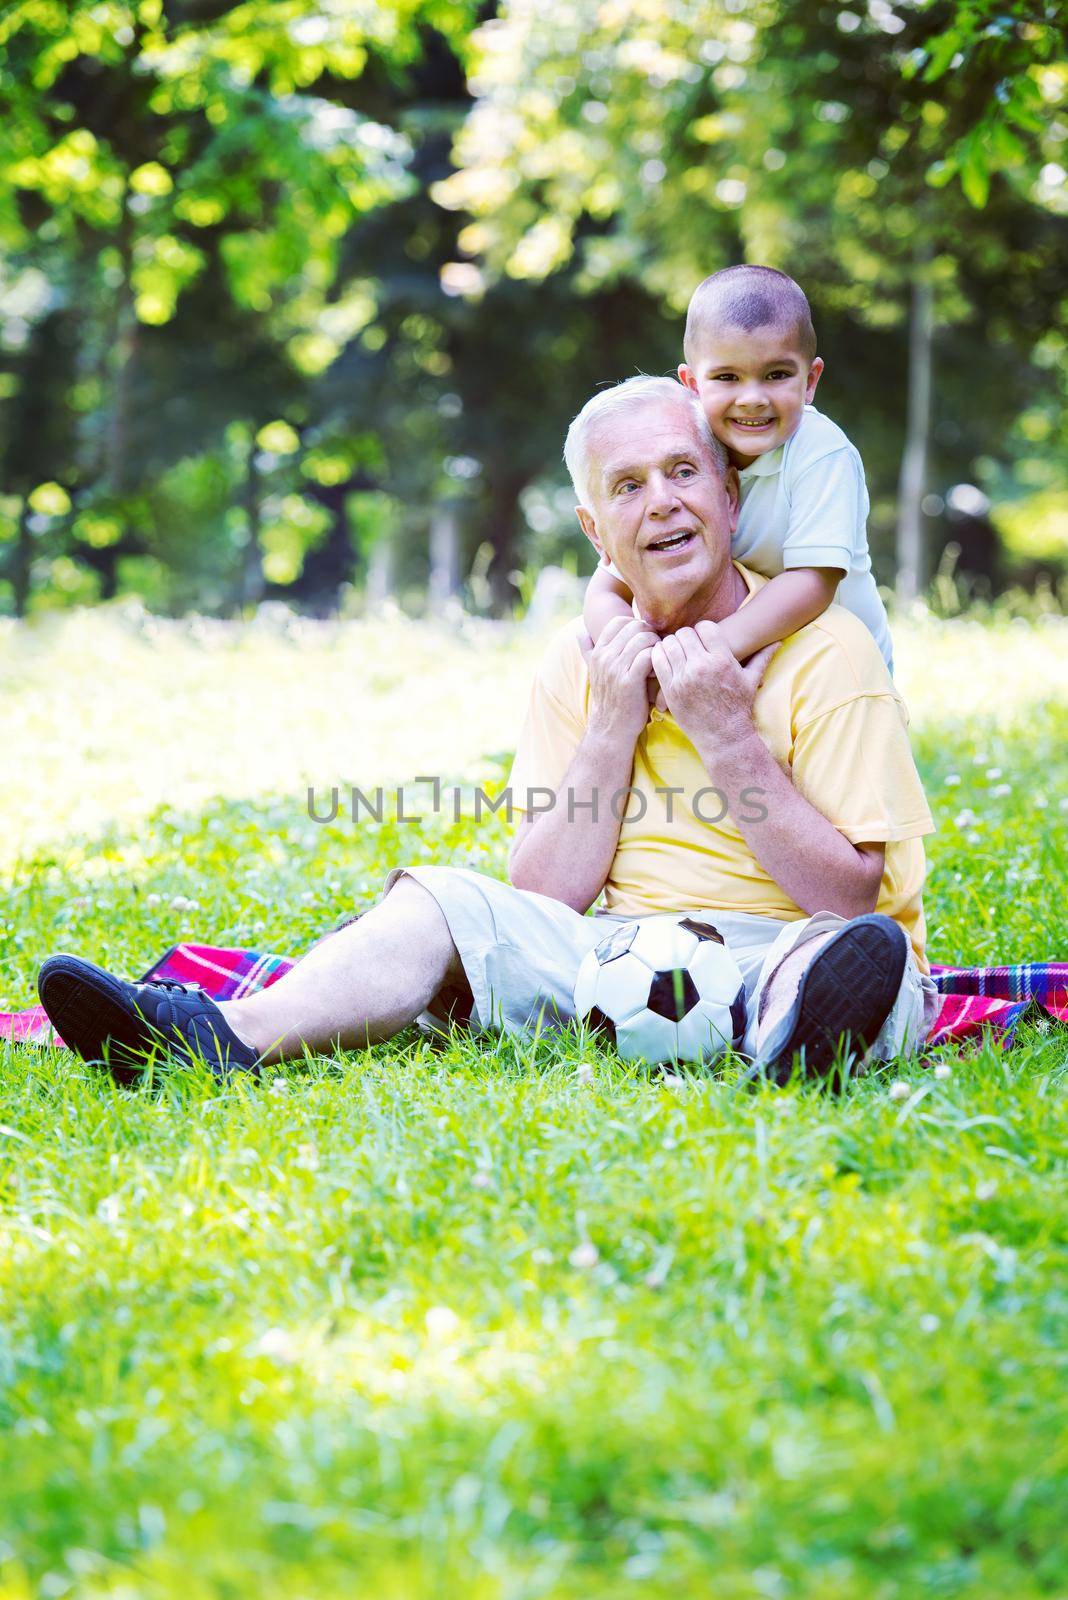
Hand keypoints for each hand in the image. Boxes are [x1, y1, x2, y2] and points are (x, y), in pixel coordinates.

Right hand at [579, 615, 659, 743]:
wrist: (611, 728)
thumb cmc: (609, 698)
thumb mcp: (594, 672)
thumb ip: (588, 650)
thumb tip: (579, 631)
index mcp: (598, 652)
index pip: (619, 621)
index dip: (637, 624)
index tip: (645, 637)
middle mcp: (604, 657)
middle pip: (634, 627)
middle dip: (650, 632)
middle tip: (657, 645)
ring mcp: (615, 669)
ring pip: (643, 639)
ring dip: (657, 644)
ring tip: (660, 656)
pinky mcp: (629, 681)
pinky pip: (648, 656)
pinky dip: (658, 658)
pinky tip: (659, 668)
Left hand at [650, 621, 777, 749]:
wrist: (724, 736)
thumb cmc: (738, 707)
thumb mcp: (751, 681)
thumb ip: (762, 657)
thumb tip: (779, 641)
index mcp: (723, 660)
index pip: (705, 627)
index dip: (703, 630)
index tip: (703, 638)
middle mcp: (702, 666)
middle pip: (685, 633)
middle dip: (686, 637)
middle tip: (688, 644)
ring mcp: (684, 678)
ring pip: (669, 644)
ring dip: (671, 644)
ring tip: (676, 650)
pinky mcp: (670, 689)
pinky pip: (657, 661)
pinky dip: (659, 655)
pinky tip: (666, 659)